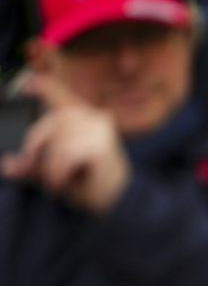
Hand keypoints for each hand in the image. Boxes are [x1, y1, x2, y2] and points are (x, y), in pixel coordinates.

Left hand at [1, 73, 130, 215]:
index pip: (61, 96)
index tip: (28, 82)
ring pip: (57, 141)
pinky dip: (59, 171)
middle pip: (51, 122)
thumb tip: (8, 165)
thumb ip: (33, 165)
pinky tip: (64, 181)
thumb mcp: (54, 171)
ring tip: (58, 181)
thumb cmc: (92, 185)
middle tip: (42, 172)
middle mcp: (94, 118)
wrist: (120, 203)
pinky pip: (65, 154)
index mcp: (84, 119)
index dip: (44, 87)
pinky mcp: (100, 145)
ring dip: (51, 165)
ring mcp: (99, 130)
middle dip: (38, 146)